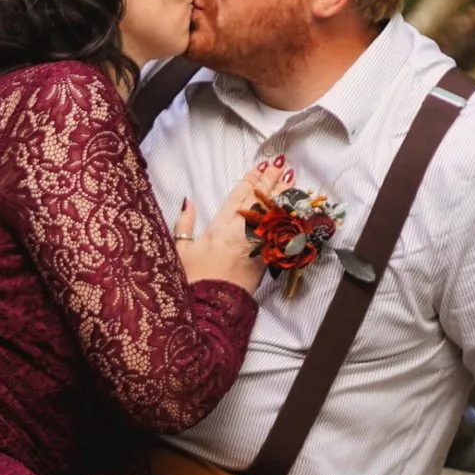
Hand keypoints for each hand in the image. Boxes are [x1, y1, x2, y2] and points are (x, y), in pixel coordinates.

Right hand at [174, 159, 291, 290]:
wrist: (212, 308)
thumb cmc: (193, 280)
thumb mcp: (180, 250)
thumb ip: (184, 224)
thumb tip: (188, 201)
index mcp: (220, 226)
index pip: (239, 196)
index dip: (251, 179)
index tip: (261, 166)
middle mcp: (241, 232)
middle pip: (260, 201)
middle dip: (271, 182)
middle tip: (282, 165)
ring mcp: (257, 245)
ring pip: (273, 214)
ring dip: (283, 196)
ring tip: (292, 180)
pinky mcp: (266, 259)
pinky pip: (280, 232)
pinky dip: (288, 218)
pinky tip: (293, 210)